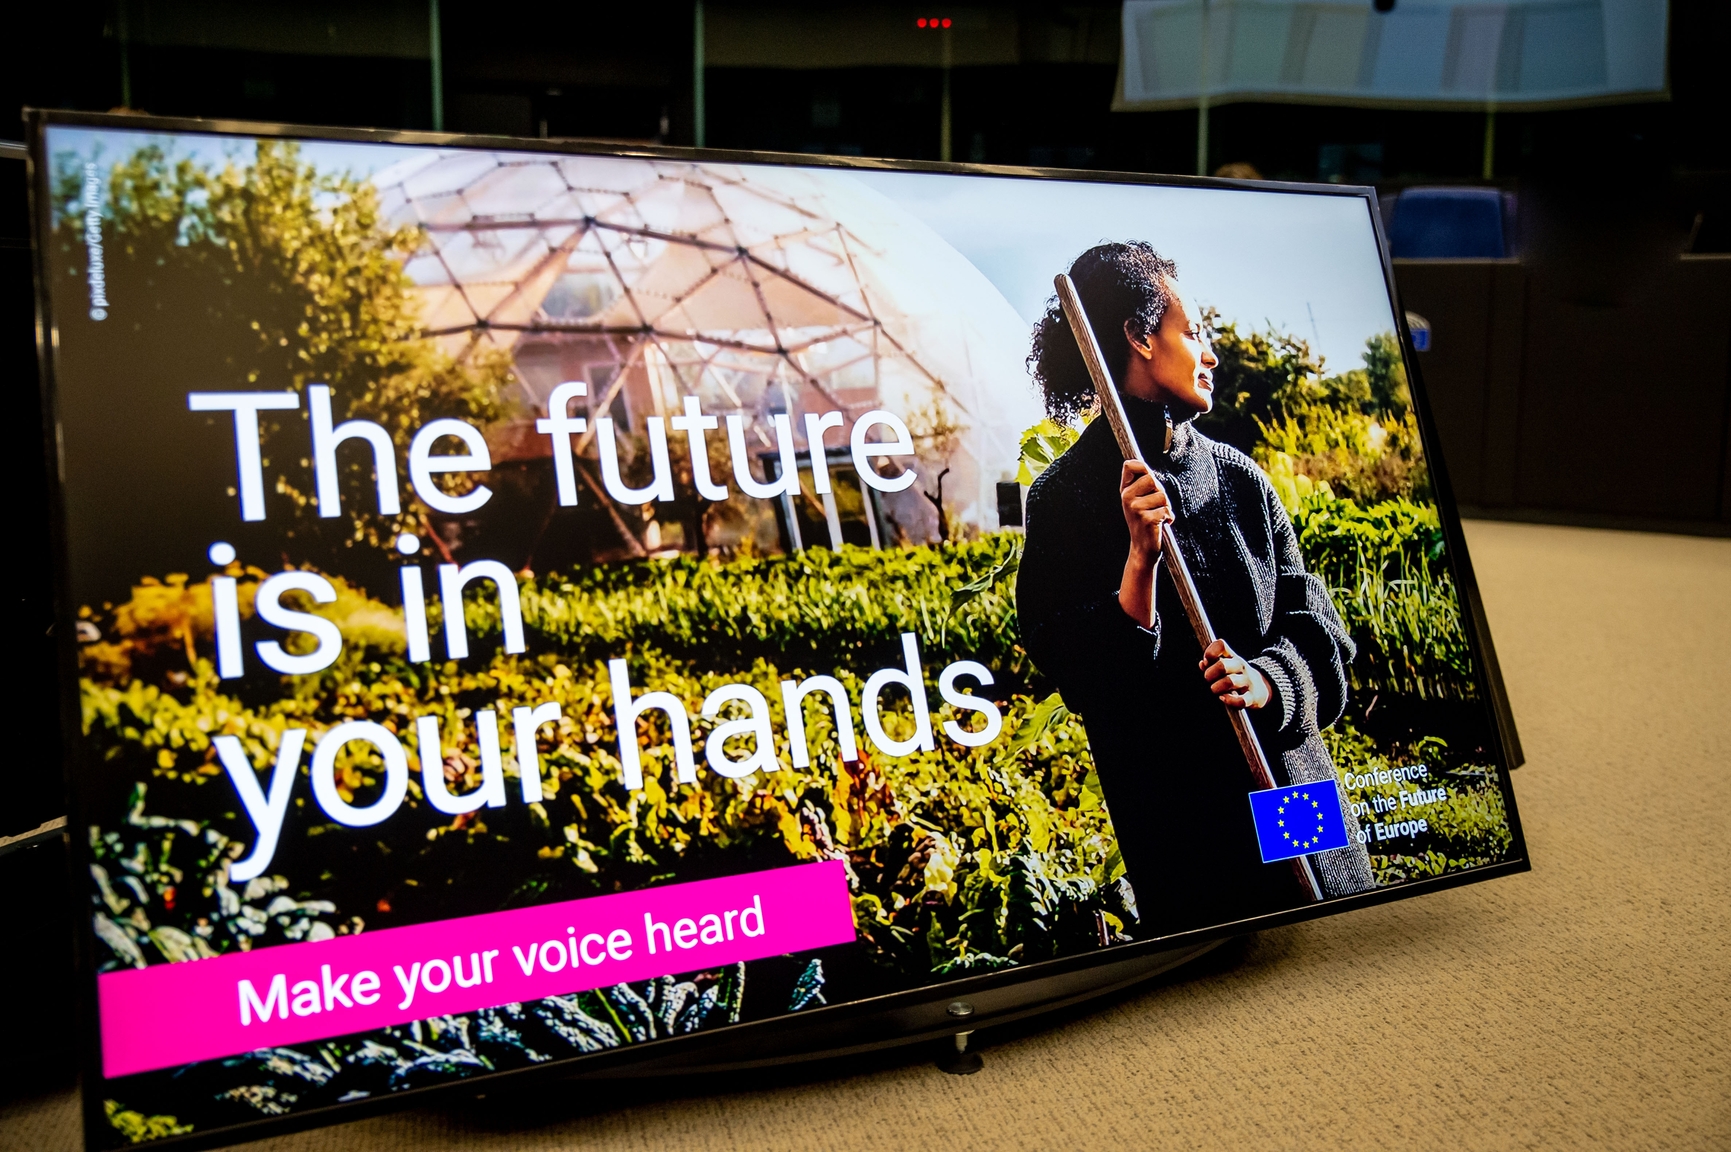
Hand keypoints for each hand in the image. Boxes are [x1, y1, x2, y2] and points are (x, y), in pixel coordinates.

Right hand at [1117, 461, 1171, 627]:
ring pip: (1162, 495)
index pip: (1130, 466)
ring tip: (1158, 516)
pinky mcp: (1146, 519)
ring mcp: (1135, 509)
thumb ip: (1142, 484)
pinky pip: (1166, 510)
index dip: (1142, 466)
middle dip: (1160, 491)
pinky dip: (1168, 518)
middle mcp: (1127, 498)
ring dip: (1166, 507)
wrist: (1143, 549)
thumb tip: (1141, 465)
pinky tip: (1160, 525)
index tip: (1146, 473)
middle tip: (1155, 505)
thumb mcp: (1139, 501)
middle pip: (1151, 478)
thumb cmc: (1145, 522)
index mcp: (1125, 491)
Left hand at [1199, 639, 1271, 709]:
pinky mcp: (1252, 697)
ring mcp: (1247, 681)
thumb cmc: (1236, 676)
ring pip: (1230, 682)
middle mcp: (1241, 667)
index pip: (1221, 645)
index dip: (1210, 652)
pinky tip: (1223, 698)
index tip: (1206, 661)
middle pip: (1222, 665)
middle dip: (1210, 674)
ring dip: (1217, 688)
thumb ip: (1211, 664)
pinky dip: (1230, 700)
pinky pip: (1241, 700)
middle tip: (1208, 679)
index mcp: (1232, 657)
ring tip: (1215, 690)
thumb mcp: (1226, 666)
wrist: (1261, 688)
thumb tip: (1202, 664)